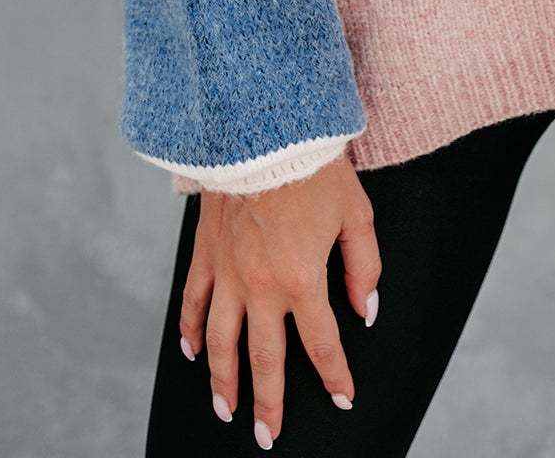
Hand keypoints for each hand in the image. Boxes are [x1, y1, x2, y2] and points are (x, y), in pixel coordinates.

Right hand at [178, 154, 380, 448]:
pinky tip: (191, 354)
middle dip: (268, 403)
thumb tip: (365, 311)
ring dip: (222, 381)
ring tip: (226, 410)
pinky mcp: (205, 253)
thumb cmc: (316, 167)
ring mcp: (226, 273)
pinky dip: (188, 332)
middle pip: (263, 360)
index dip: (335, 376)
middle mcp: (260, 286)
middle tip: (267, 436)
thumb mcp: (356, 214)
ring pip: (219, 343)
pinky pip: (191, 302)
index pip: (322, 344)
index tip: (343, 398)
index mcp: (302, 279)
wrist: (263, 128)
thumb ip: (363, 267)